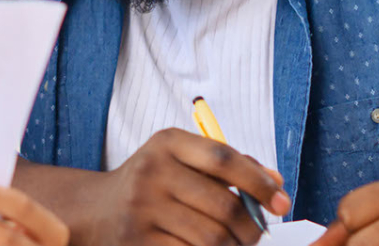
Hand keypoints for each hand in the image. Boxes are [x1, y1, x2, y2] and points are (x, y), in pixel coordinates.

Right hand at [70, 129, 289, 245]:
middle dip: (252, 227)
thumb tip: (277, 184)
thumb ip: (231, 166)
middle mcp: (152, 171)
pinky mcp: (139, 240)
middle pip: (224, 205)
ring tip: (236, 244)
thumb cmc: (154, 184)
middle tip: (257, 234)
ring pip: (212, 237)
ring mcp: (143, 208)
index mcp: (167, 143)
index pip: (224, 159)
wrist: (97, 211)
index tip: (281, 203)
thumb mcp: (184, 162)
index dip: (259, 182)